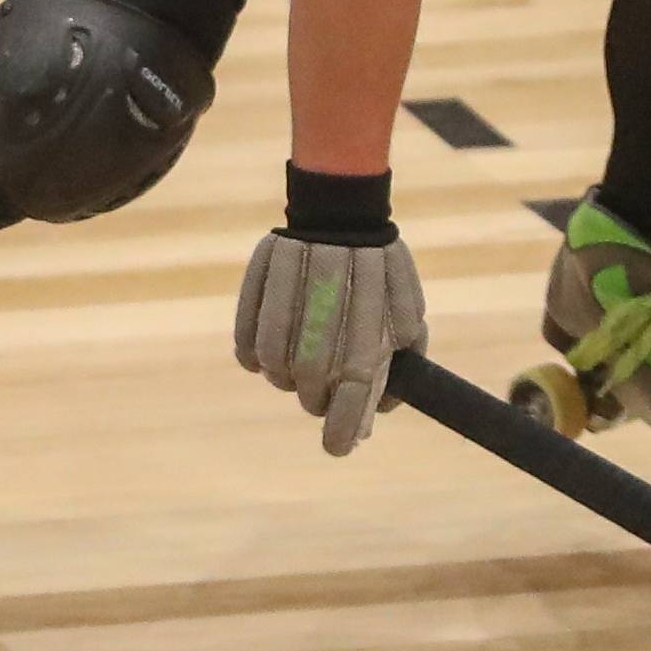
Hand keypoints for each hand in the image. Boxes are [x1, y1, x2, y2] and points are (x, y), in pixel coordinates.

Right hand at [234, 177, 425, 454]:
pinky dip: (253, 358)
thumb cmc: (378, 266)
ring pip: (273, 356)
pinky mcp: (262, 268)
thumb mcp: (405, 301)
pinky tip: (265, 361)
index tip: (338, 448)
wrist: (341, 202)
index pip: (357, 373)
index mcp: (373, 298)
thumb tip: (382, 406)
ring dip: (282, 380)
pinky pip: (245, 333)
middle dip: (315, 400)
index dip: (345, 418)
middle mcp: (332, 286)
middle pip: (312, 370)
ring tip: (294, 379)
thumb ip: (405, 352)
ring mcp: (293, 275)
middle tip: (319, 403)